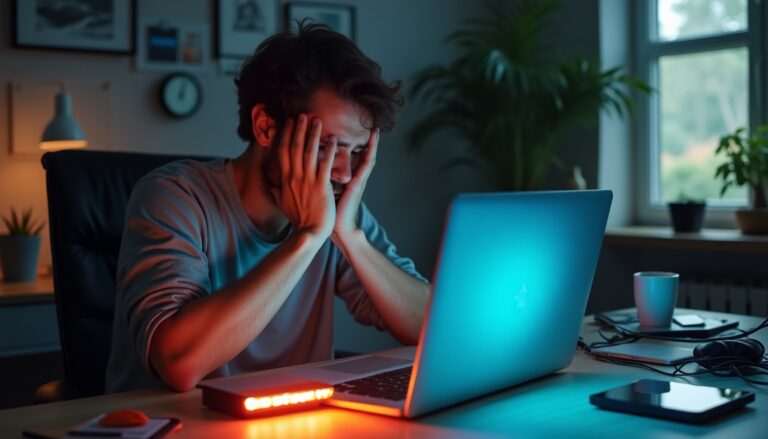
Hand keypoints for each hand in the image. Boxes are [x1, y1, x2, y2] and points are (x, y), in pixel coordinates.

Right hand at [274, 114, 336, 238]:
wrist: (309, 233)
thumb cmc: (299, 221)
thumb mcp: (283, 205)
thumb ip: (278, 193)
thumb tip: (272, 187)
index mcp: (286, 180)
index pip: (284, 153)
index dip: (285, 136)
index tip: (287, 123)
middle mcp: (295, 177)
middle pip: (295, 147)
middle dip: (298, 129)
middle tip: (302, 114)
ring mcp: (308, 181)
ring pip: (309, 152)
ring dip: (313, 134)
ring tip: (317, 120)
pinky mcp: (322, 187)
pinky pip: (325, 164)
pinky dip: (328, 150)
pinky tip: (332, 139)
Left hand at [331, 127, 379, 243]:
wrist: (338, 229)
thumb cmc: (330, 213)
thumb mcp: (326, 193)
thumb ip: (324, 182)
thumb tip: (314, 174)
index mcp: (347, 179)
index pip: (352, 158)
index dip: (354, 146)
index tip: (356, 133)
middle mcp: (355, 178)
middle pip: (363, 155)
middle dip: (369, 141)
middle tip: (374, 126)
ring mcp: (359, 181)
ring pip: (367, 158)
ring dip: (373, 144)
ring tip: (376, 130)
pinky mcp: (358, 185)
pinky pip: (365, 166)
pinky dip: (369, 154)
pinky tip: (371, 145)